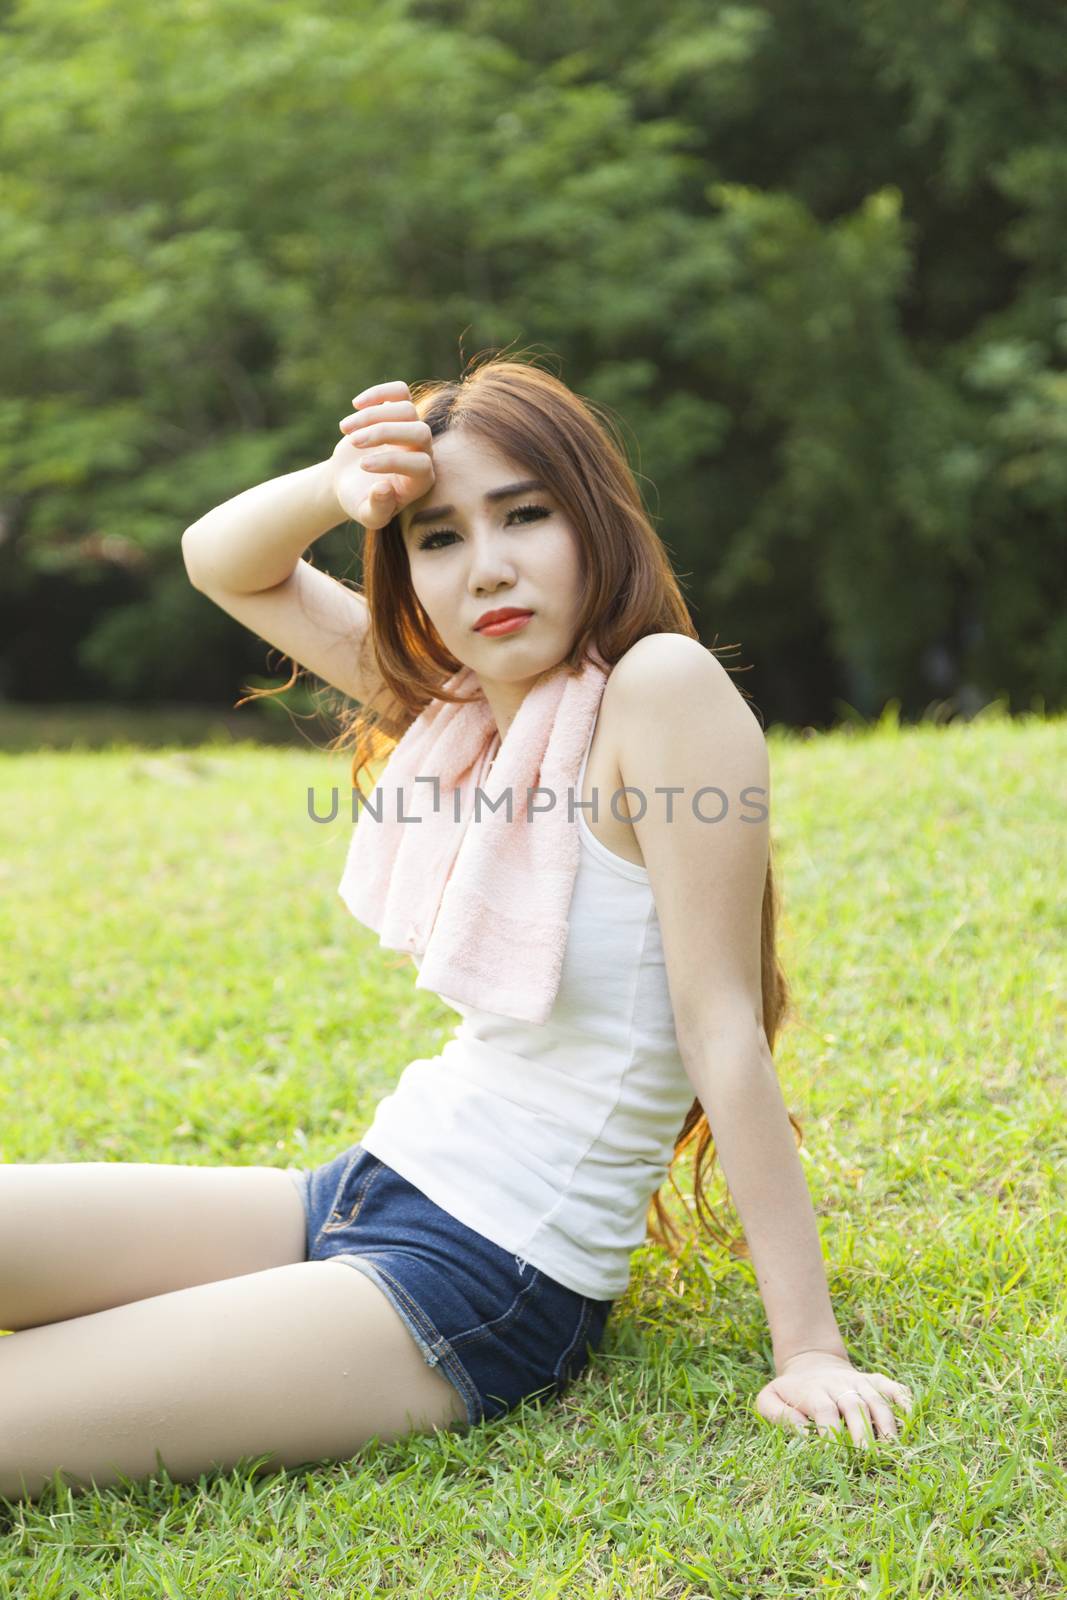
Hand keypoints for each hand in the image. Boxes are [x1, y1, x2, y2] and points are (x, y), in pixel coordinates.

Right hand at [330, 379, 435, 529]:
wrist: (349, 481)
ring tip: (346, 430)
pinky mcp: (398, 412)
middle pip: (421, 432)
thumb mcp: (367, 514)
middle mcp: (423, 453)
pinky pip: (400, 391)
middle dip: (385, 433)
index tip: (362, 466)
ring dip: (373, 415)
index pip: (421, 464)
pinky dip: (379, 393)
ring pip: (407, 409)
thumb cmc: (360, 500)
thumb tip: (383, 489)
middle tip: (355, 443)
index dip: (393, 461)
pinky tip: (356, 405)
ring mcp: (412, 429)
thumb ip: (378, 510)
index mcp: (421, 480)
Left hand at [754, 1350, 914, 1447]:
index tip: (835, 1455)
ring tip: (892, 1447)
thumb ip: (777, 1414)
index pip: (824, 1410)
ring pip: (876, 1399)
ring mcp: (859, 1381)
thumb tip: (800, 1431)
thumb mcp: (769, 1399)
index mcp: (813, 1391)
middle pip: (854, 1406)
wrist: (811, 1362)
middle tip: (869, 1458)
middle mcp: (838, 1384)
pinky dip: (904, 1399)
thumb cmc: (789, 1392)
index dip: (830, 1431)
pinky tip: (911, 1416)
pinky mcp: (874, 1381)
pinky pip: (892, 1387)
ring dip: (886, 1422)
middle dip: (862, 1431)